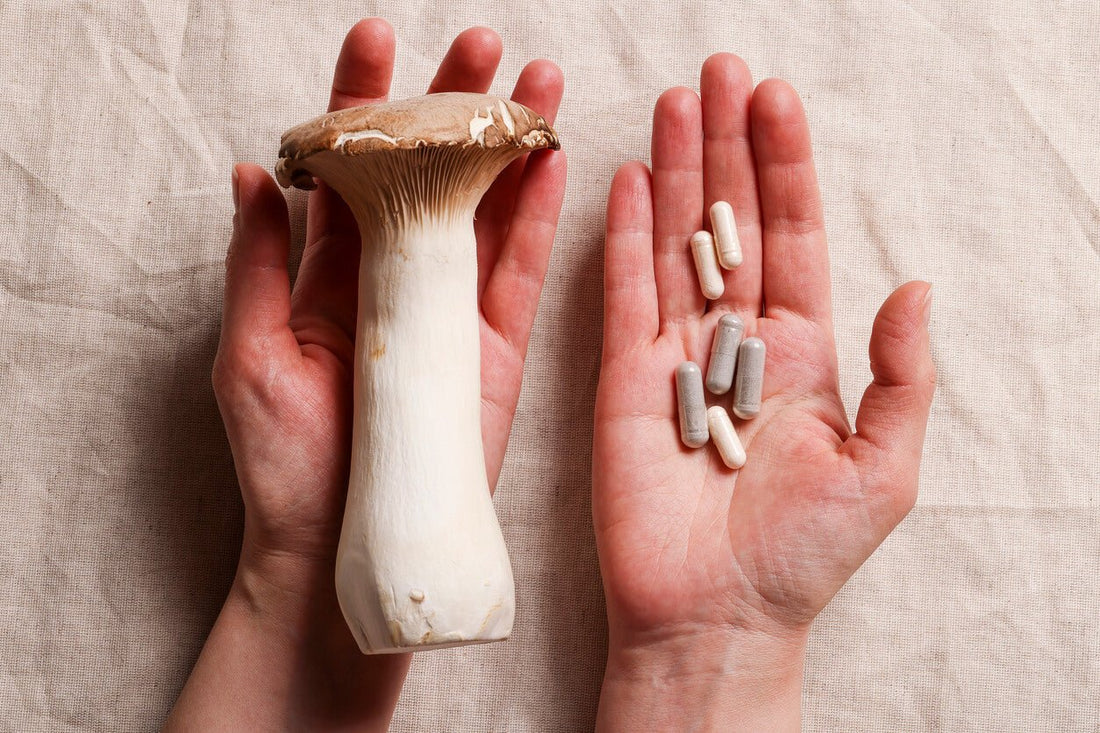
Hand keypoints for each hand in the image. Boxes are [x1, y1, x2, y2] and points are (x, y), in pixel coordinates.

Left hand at [166, 19, 564, 730]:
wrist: (339, 550)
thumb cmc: (284, 465)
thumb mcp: (250, 356)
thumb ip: (259, 266)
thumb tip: (251, 173)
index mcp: (329, 276)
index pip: (351, 171)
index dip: (363, 104)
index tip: (379, 40)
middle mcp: (394, 281)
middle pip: (430, 176)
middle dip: (453, 106)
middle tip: (483, 44)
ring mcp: (450, 314)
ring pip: (486, 213)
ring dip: (509, 146)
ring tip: (537, 82)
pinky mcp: (496, 351)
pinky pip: (521, 275)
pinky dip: (537, 220)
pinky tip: (552, 163)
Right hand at [592, 55, 933, 730]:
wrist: (714, 615)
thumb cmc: (801, 554)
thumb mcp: (882, 469)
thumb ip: (901, 377)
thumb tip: (914, 286)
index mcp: (804, 353)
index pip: (793, 238)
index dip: (785, 168)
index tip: (775, 98)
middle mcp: (738, 341)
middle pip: (732, 224)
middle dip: (727, 146)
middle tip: (719, 70)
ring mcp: (674, 355)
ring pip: (676, 244)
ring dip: (678, 171)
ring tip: (676, 101)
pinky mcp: (622, 380)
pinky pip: (622, 293)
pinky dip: (626, 236)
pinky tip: (632, 179)